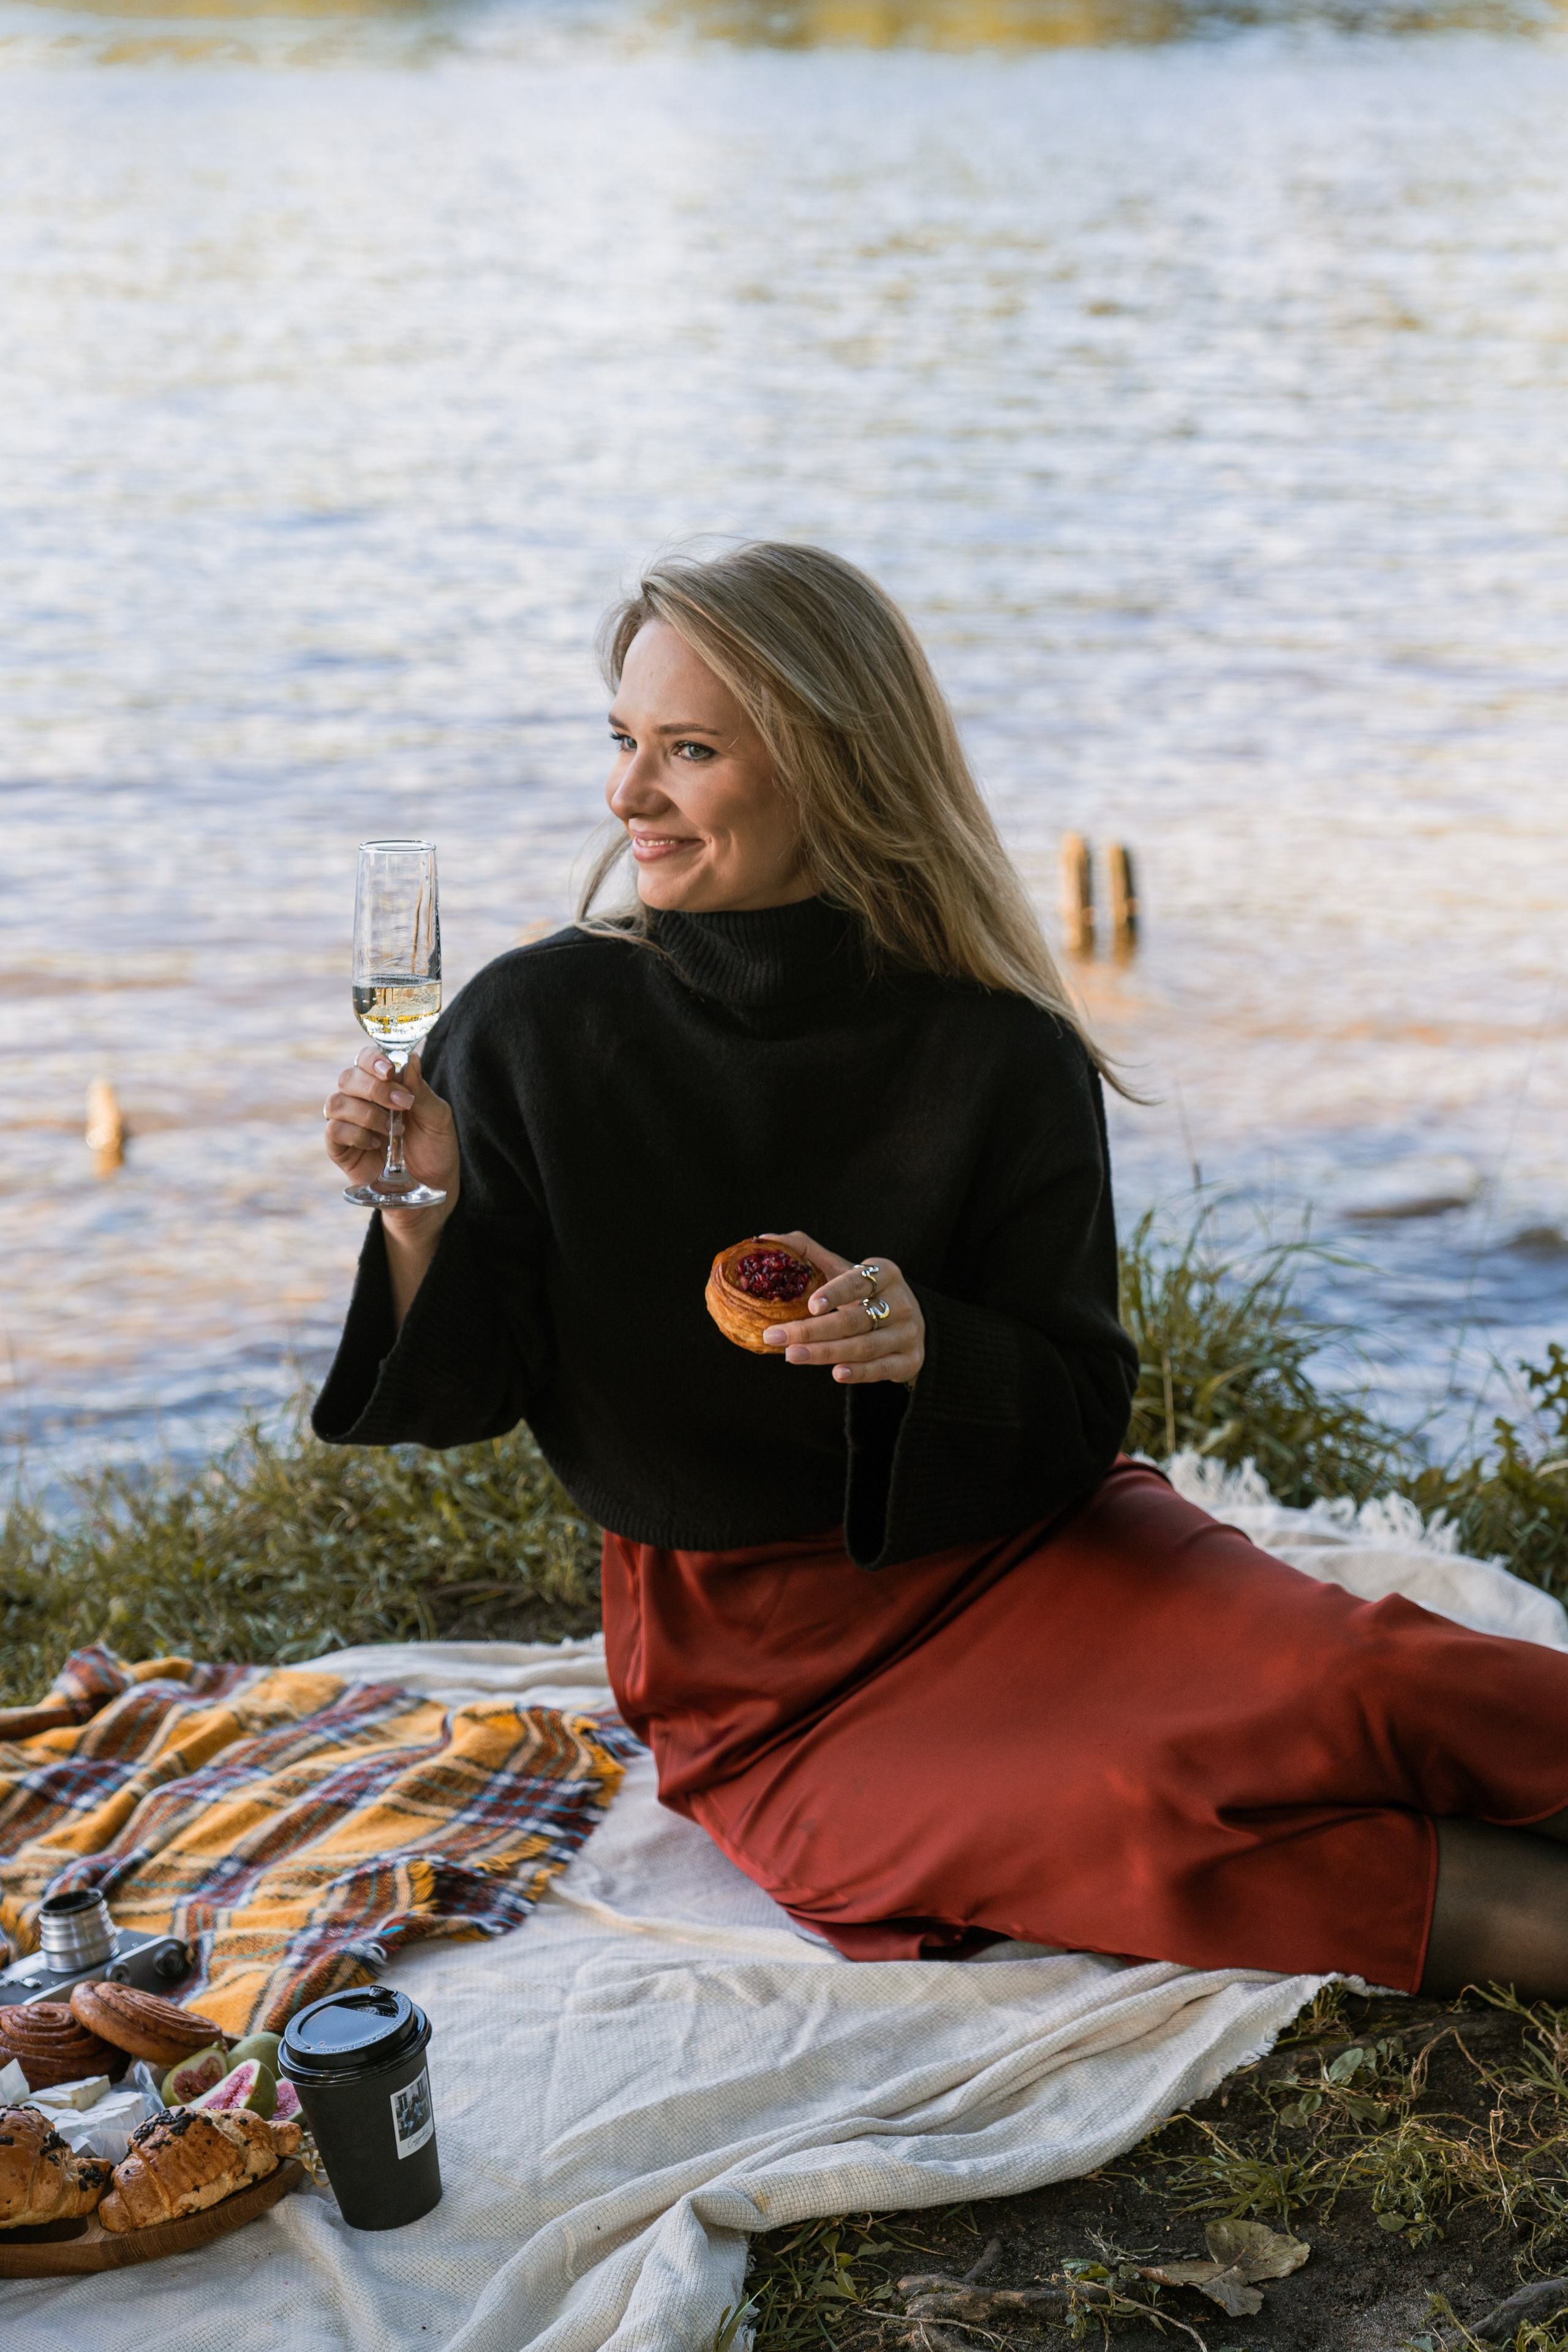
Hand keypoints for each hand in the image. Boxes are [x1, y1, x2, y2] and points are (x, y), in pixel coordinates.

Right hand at [323, 1046, 460, 1225]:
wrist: (433, 1189)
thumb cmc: (435, 1149)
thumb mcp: (438, 1118)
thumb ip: (421, 1090)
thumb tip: (410, 1059)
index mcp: (384, 1085)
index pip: (365, 1059)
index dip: (373, 1059)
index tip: (390, 1071)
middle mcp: (361, 1100)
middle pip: (347, 1077)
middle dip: (374, 1088)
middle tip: (401, 1105)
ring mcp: (348, 1124)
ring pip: (335, 1102)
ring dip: (366, 1113)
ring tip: (393, 1131)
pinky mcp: (340, 1149)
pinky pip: (333, 1130)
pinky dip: (356, 1134)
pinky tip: (377, 1144)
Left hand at [758, 1231, 924, 1385]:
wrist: (911, 1324)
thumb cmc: (866, 1294)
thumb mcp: (845, 1271)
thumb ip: (809, 1254)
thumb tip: (765, 1238)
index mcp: (884, 1274)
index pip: (857, 1283)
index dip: (835, 1293)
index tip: (810, 1304)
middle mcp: (900, 1303)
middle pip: (853, 1320)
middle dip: (811, 1330)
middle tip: (775, 1336)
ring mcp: (907, 1334)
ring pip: (863, 1346)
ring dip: (825, 1353)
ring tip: (791, 1355)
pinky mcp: (909, 1360)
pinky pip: (881, 1369)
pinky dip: (859, 1373)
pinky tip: (836, 1374)